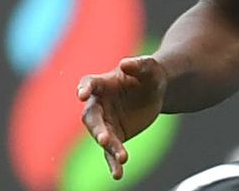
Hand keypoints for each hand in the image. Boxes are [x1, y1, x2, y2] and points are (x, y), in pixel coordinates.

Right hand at [77, 56, 167, 179]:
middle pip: (92, 118)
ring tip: (122, 157)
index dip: (85, 88)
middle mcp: (99, 104)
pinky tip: (118, 174)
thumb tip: (125, 64)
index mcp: (103, 83)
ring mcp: (105, 122)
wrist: (156, 91)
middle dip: (97, 129)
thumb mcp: (150, 68)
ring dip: (109, 147)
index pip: (89, 84)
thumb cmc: (150, 75)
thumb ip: (138, 65)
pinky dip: (114, 163)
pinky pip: (111, 152)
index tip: (82, 94)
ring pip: (102, 137)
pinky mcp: (115, 136)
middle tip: (104, 139)